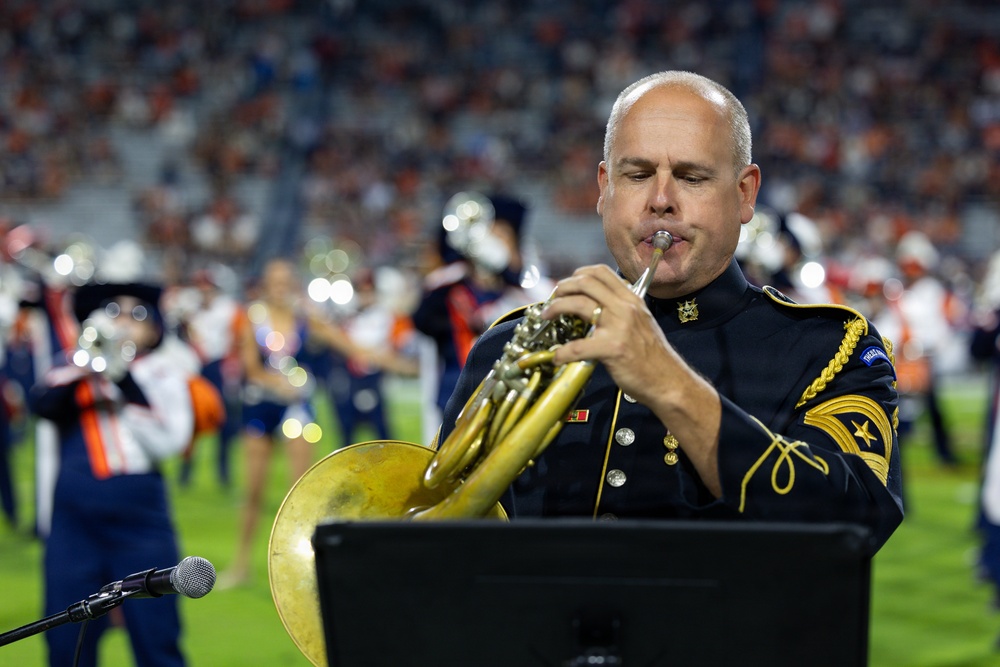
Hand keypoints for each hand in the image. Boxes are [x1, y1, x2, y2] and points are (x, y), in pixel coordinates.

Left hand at [541, 265, 678, 407]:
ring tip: (547, 316)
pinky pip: (578, 346)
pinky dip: (562, 352)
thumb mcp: (641, 322)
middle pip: (585, 282)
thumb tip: (596, 305)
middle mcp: (625, 307)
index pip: (601, 272)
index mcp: (631, 299)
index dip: (578, 274)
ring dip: (556, 308)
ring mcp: (619, 326)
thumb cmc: (653, 356)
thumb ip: (622, 310)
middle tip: (552, 298)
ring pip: (578, 304)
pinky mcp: (612, 349)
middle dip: (562, 287)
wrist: (668, 380)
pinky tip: (557, 357)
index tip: (567, 284)